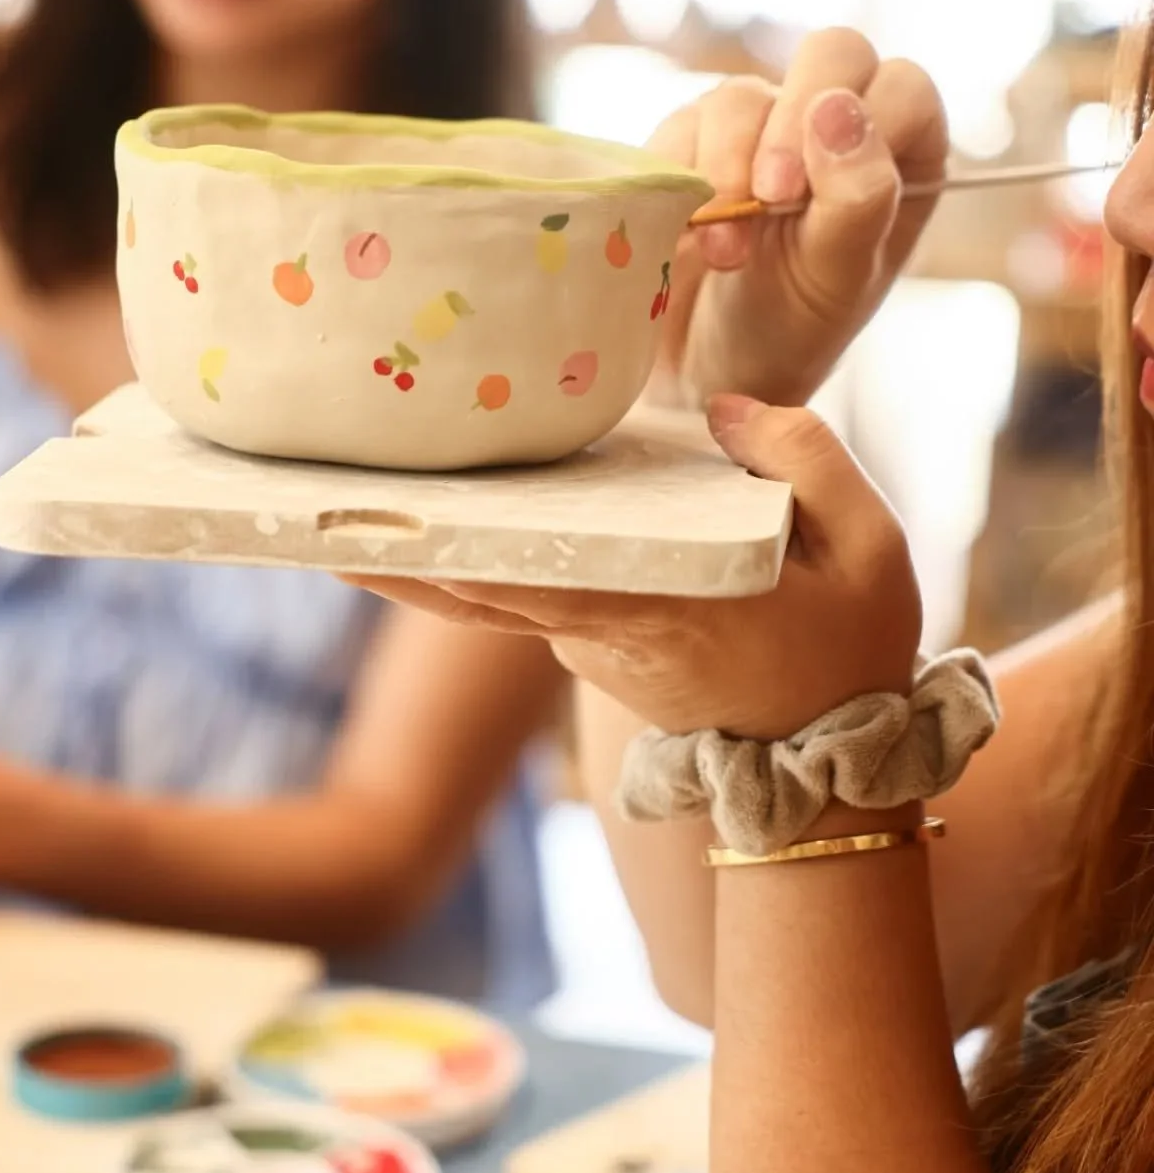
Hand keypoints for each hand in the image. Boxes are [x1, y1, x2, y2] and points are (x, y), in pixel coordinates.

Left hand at [346, 399, 922, 740]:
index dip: (435, 558)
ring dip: (414, 553)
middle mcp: (602, 631)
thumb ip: (803, 459)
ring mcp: (588, 643)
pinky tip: (421, 513)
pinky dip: (463, 561)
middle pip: (476, 587)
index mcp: (661, 607)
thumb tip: (724, 407)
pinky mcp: (590, 642)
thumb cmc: (851, 650)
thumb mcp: (871, 546)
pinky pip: (515, 594)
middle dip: (389, 550)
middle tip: (302, 501)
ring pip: (487, 593)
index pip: (527, 578)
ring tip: (329, 499)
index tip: (354, 534)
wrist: (834, 765)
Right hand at [655, 28, 947, 406]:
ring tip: (724, 252)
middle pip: (831, 53)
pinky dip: (678, 176)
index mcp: (900, 158)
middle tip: (765, 199)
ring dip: (725, 169)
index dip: (858, 123)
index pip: (902, 89)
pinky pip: (681, 123)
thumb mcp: (838, 282)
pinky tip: (684, 235)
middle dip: (789, 124)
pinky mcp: (693, 139)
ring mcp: (762, 126)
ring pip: (743, 94)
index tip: (807, 193)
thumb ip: (856, 200)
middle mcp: (836, 129)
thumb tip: (838, 109)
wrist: (701, 370)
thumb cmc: (788, 332)